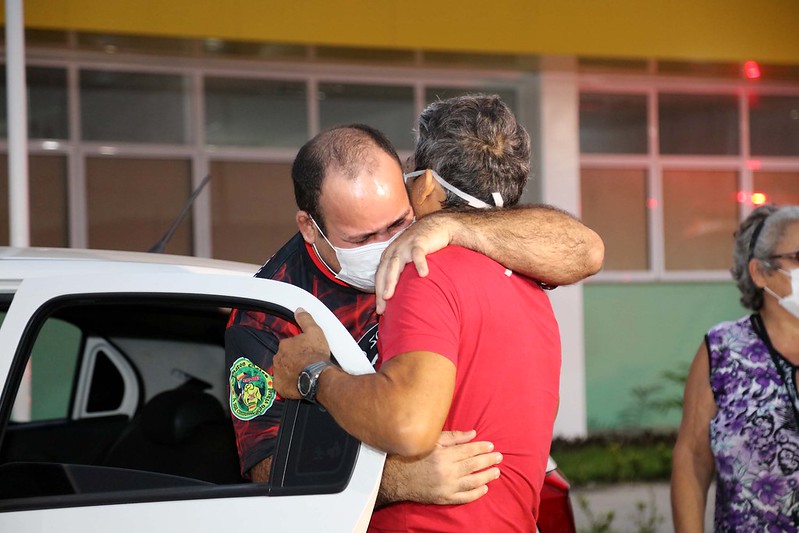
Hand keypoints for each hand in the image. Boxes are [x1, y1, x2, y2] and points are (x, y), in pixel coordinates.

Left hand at [272, 308, 330, 399]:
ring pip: (282, 370)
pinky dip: (287, 383)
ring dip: (289, 371)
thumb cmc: (316, 354)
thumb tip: (299, 310)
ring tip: (302, 374)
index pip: (288, 345)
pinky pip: (282, 384)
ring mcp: (277, 373)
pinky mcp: (279, 386)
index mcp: (284, 345)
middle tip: (304, 363)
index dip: (297, 348)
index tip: (305, 352)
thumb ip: (305, 320)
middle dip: (291, 359)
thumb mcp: (314, 332)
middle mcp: (277, 358)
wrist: (318, 376)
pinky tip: (297, 383)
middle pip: (284, 357)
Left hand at [375, 214, 453, 313]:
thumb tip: (399, 295)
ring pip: (395, 264)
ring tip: (389, 295)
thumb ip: (402, 272)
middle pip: (384, 272)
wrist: (436, 226)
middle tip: (382, 305)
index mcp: (389, 256)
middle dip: (381, 289)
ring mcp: (406, 246)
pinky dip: (419, 264)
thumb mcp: (408, 258)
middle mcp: (394, 251)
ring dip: (391, 280)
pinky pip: (418, 254)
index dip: (378, 292)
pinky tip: (423, 274)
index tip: (380, 310)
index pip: (380, 276)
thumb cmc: (421, 247)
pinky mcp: (419, 242)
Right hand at [379, 430, 501, 505]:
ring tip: (496, 471)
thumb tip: (473, 434)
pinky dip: (476, 493)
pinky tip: (484, 488)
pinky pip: (464, 497)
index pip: (469, 450)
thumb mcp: (431, 442)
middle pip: (474, 465)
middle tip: (499, 457)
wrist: (394, 478)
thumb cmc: (412, 455)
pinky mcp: (443, 498)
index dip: (482, 448)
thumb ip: (453, 437)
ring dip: (487, 476)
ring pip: (473, 481)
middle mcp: (447, 471)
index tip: (491, 446)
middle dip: (488, 460)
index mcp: (444, 455)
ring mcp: (446, 486)